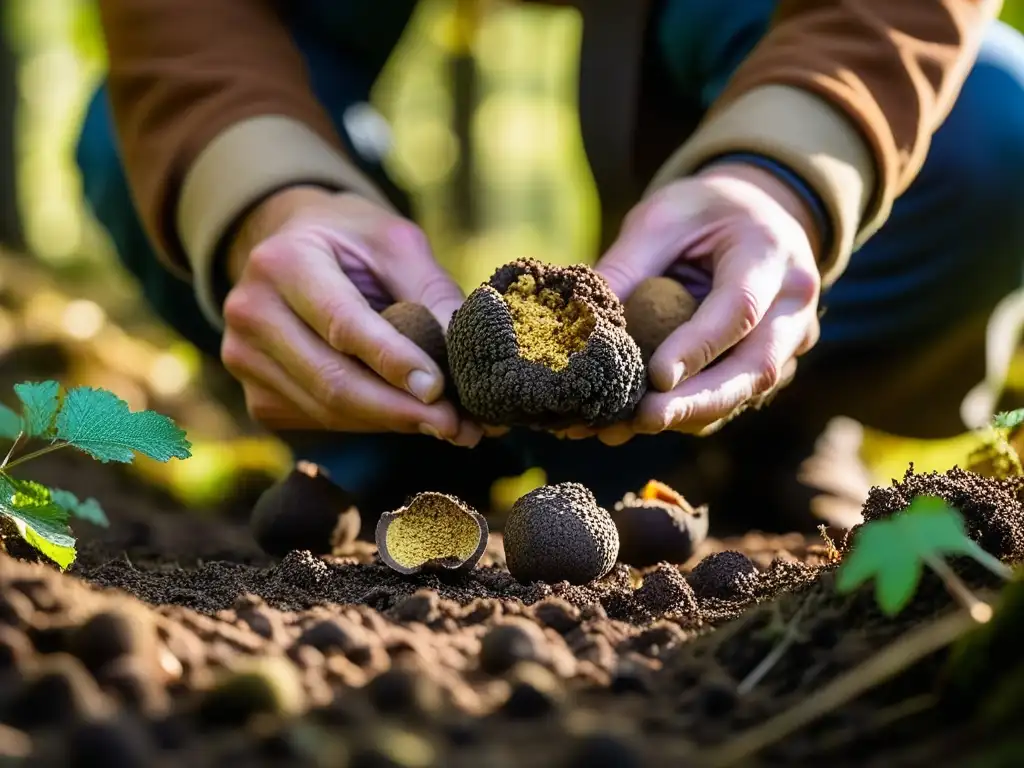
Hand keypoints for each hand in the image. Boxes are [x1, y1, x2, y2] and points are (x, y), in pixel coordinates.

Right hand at [219, 185, 481, 446]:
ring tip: (453, 427)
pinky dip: (373, 425)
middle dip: (402, 410)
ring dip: (395, 424)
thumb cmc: (353, 242)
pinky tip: (410, 417)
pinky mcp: (259, 397)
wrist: (294, 247)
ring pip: (330, 411)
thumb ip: (432, 292)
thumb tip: (468, 351)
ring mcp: (245, 361)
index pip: (342, 324)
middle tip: (461, 428)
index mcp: (282, 262)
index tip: (439, 389)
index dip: (392, 361)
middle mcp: (251, 313)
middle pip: (332, 381)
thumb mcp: (396, 243)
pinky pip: (322, 423)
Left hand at [588, 163, 822, 444]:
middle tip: (642, 421)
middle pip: (756, 368)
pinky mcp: (769, 365)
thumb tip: (579, 321)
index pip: (740, 309)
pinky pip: (732, 399)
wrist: (754, 215)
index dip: (699, 347)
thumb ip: (627, 264)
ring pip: (746, 394)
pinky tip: (631, 423)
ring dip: (686, 418)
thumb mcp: (662, 219)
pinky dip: (685, 416)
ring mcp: (789, 341)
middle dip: (698, 403)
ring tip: (619, 429)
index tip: (655, 377)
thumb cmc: (703, 212)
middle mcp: (792, 305)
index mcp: (770, 255)